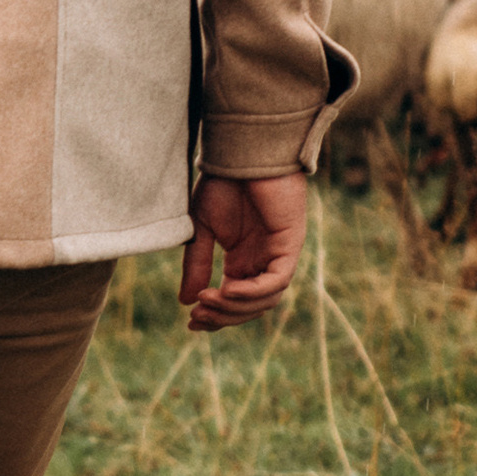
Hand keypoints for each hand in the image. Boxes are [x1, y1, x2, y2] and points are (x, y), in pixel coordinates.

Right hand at [179, 173, 308, 331]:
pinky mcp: (290, 245)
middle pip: (250, 308)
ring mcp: (278, 255)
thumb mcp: (201, 229)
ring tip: (208, 299)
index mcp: (243, 260)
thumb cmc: (223, 183)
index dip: (216, 316)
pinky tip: (227, 288)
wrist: (241, 153)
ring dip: (235, 307)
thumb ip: (197, 264)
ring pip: (265, 300)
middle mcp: (262, 262)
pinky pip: (276, 281)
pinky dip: (252, 291)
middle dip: (224, 316)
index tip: (190, 322)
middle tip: (198, 315)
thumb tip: (187, 301)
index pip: (234, 302)